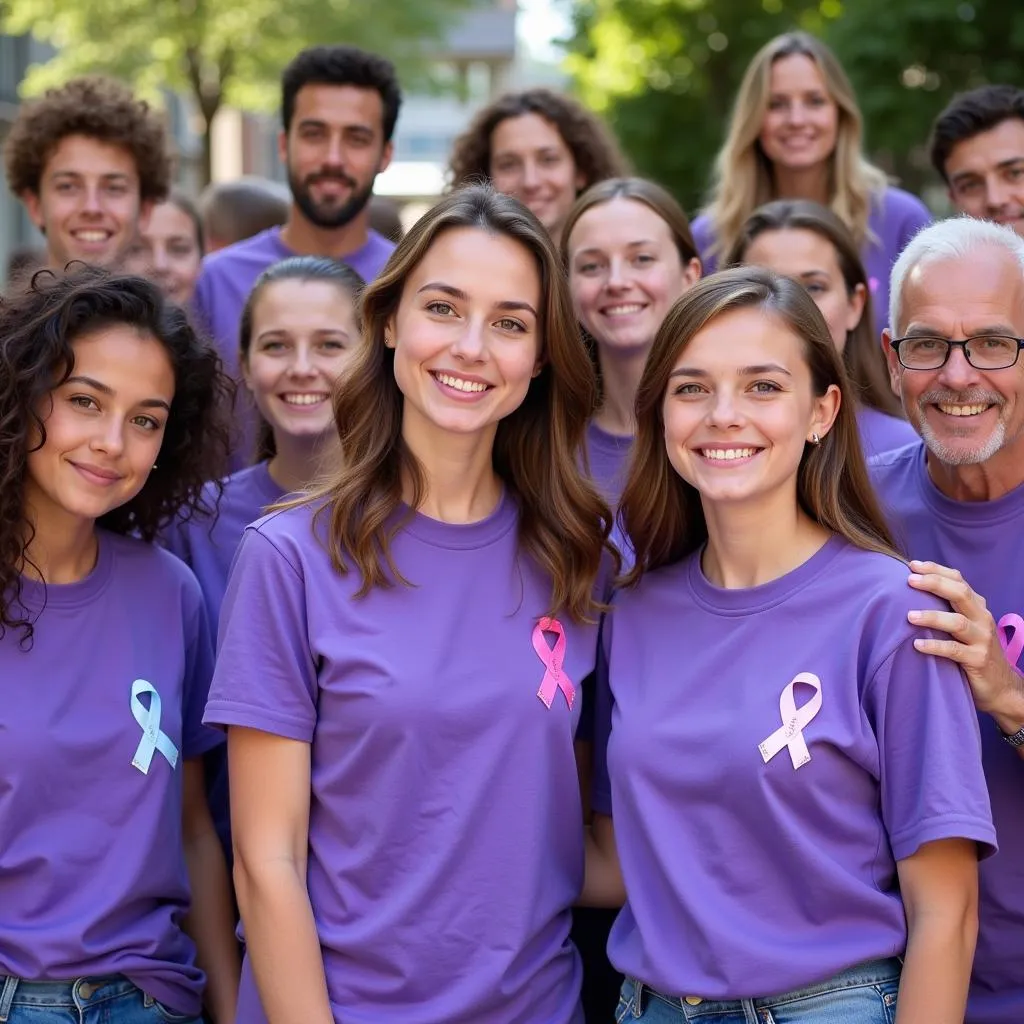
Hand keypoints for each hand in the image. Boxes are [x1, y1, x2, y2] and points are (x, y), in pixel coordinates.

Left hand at [907, 560, 1023, 726]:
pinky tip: (917, 644)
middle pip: (961, 594)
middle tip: (909, 580)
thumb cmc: (972, 650)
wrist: (1000, 686)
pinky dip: (935, 646)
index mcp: (976, 606)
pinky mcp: (978, 660)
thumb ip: (945, 609)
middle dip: (935, 584)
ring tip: (909, 616)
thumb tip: (909, 590)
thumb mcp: (963, 626)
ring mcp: (982, 639)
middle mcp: (982, 618)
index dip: (936, 570)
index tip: (911, 565)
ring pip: (958, 622)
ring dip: (932, 617)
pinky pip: (955, 651)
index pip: (958, 580)